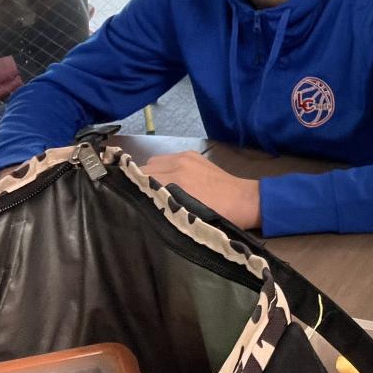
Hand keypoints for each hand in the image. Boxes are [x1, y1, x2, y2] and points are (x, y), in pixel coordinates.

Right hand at [140, 150, 261, 229]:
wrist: (245, 201)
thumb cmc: (218, 217)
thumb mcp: (186, 219)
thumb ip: (162, 208)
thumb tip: (142, 205)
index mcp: (175, 180)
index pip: (139, 178)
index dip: (132, 189)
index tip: (128, 201)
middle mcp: (177, 163)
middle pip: (144, 168)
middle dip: (141, 182)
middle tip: (143, 198)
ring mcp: (185, 156)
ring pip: (154, 162)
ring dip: (152, 174)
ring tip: (157, 189)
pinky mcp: (193, 154)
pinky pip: (168, 158)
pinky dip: (164, 168)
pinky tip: (171, 180)